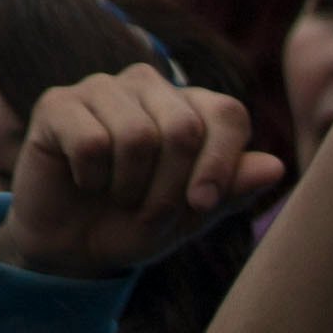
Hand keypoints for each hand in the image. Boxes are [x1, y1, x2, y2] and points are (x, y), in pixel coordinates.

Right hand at [0, 67, 280, 279]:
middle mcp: (146, 86)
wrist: (75, 246)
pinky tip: (84, 180)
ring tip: (117, 195)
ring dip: (130, 187)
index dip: (221, 162)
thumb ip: (231, 190)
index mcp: (188, 106)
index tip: (202, 205)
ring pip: (137, 135)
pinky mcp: (57, 103)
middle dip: (170, 186)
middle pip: (183, 127)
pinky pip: (91, 141)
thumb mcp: (193, 216)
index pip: (226, 113)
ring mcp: (99, 89)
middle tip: (149, 209)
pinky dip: (93, 178)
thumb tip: (276, 166)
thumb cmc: (139, 224)